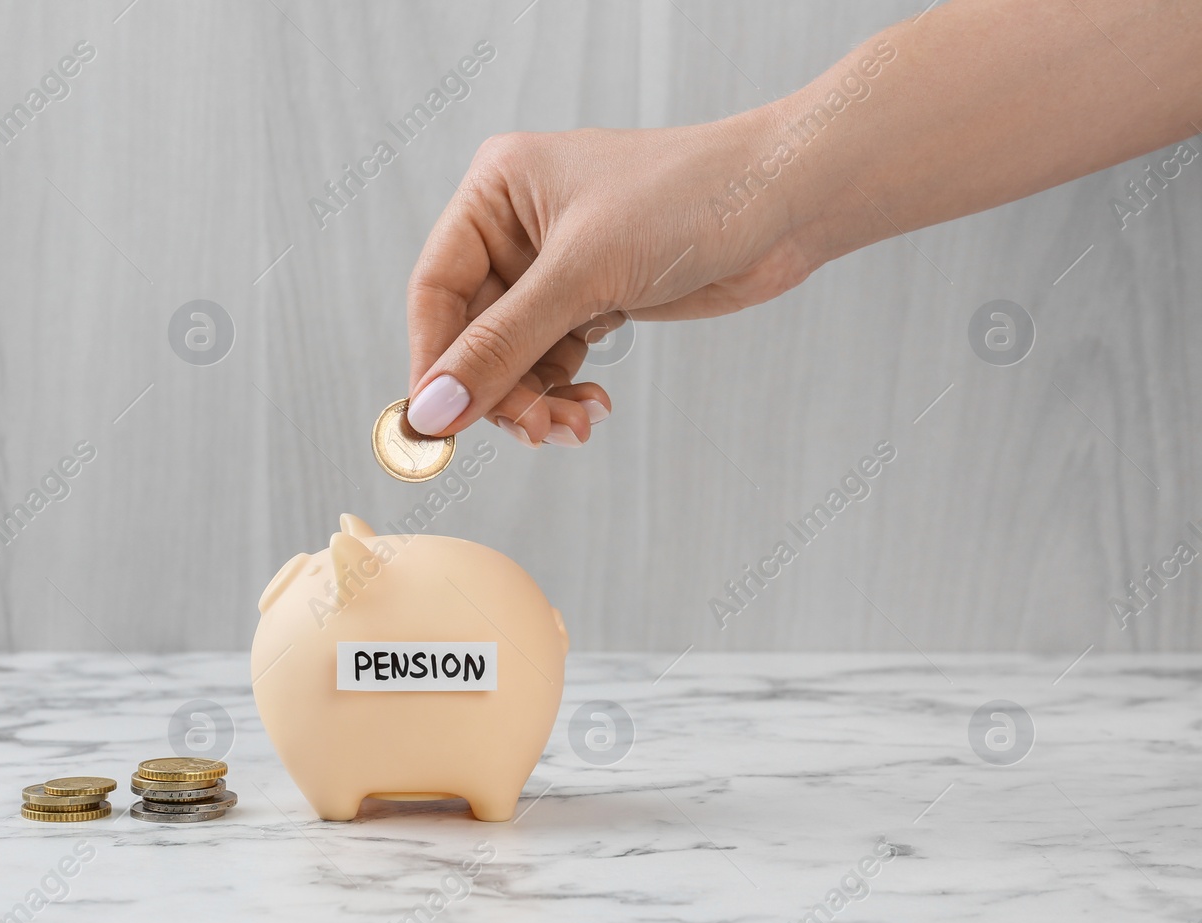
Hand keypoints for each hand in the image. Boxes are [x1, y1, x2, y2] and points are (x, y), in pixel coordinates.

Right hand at [405, 111, 815, 446]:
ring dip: (537, 399)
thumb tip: (435, 408)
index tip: (440, 424)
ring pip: (513, 356)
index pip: (436, 289)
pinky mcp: (593, 297)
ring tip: (575, 422)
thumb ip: (503, 346)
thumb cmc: (691, 197)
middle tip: (534, 430)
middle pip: (473, 333)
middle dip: (501, 389)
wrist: (788, 201)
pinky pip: (553, 360)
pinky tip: (594, 403)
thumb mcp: (584, 275)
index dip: (434, 361)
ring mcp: (556, 266)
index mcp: (497, 190)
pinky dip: (566, 390)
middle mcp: (517, 226)